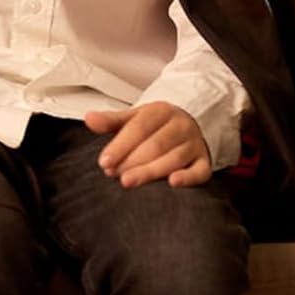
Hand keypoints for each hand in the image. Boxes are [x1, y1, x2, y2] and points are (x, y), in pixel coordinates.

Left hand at [86, 102, 211, 188]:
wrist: (191, 122)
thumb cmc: (156, 124)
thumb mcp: (134, 117)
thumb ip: (111, 120)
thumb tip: (89, 119)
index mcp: (161, 111)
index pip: (138, 128)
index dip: (120, 146)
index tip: (104, 162)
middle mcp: (180, 126)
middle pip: (155, 145)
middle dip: (131, 161)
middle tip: (113, 173)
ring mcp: (194, 144)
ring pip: (173, 159)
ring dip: (150, 172)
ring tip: (128, 181)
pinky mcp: (204, 161)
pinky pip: (200, 171)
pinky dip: (188, 177)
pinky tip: (173, 183)